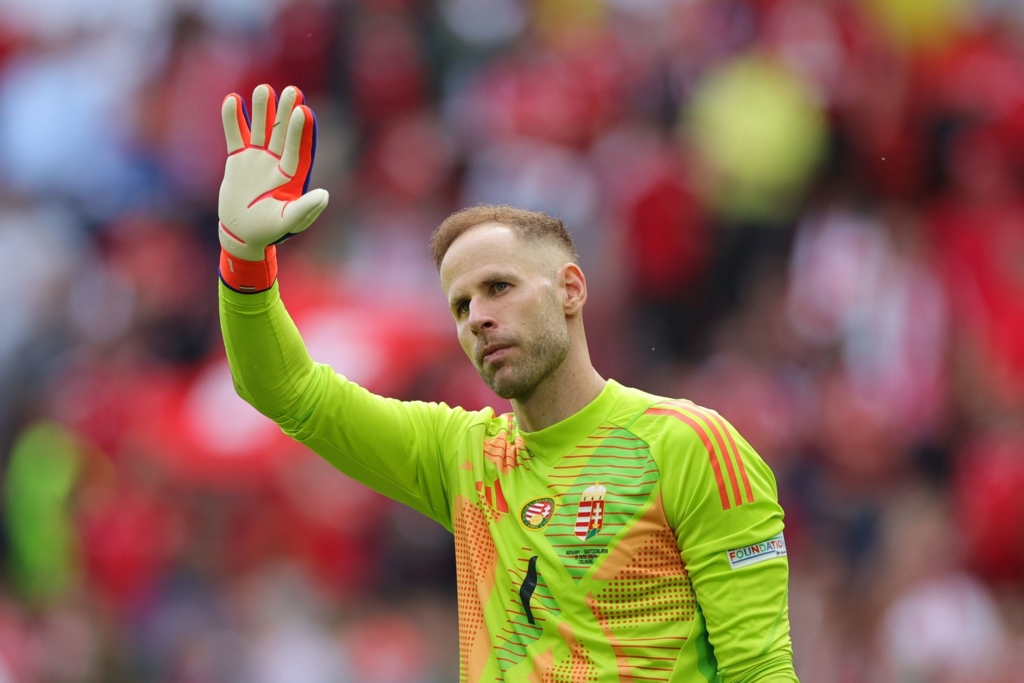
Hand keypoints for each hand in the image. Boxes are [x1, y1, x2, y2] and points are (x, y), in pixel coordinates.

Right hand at [218, 84, 328, 261]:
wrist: (241, 233)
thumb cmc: (268, 230)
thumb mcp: (288, 221)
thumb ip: (306, 209)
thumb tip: (325, 194)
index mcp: (291, 175)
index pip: (295, 148)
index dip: (298, 131)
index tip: (302, 111)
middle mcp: (276, 162)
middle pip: (280, 133)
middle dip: (285, 112)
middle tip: (292, 90)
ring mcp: (257, 158)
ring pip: (259, 129)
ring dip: (262, 110)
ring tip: (264, 89)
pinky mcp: (238, 158)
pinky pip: (235, 135)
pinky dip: (233, 119)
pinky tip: (233, 99)